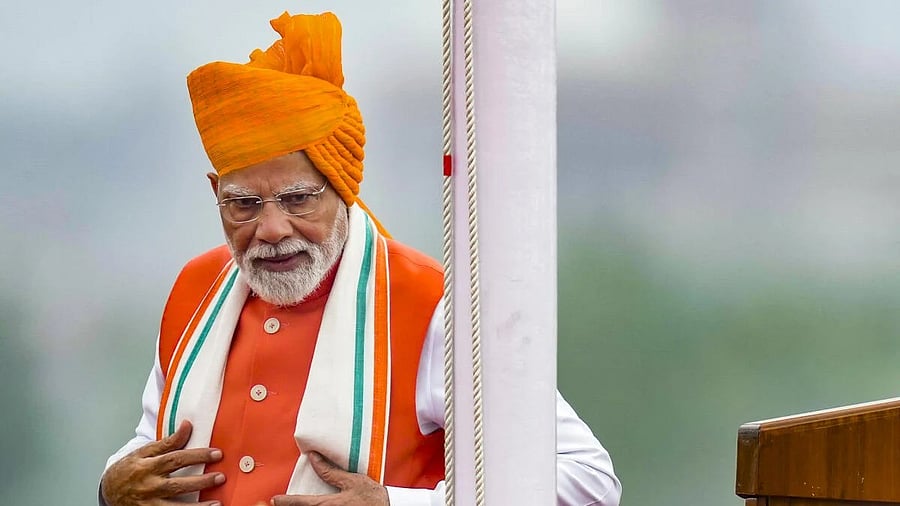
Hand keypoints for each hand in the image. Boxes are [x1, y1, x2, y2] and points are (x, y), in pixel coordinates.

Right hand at [101, 420, 225, 505]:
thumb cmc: (130, 468)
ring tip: (217, 503)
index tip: (217, 454)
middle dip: (201, 482)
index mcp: (148, 466)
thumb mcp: (144, 452)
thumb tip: (188, 424)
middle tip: (221, 477)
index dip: (197, 456)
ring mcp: (149, 503)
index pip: (176, 459)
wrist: (108, 490)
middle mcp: (149, 486)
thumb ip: (168, 441)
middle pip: (177, 485)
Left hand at [268, 452, 389, 504]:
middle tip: (279, 503)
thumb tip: (314, 459)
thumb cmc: (372, 496)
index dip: (287, 501)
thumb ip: (330, 472)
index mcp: (330, 504)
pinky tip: (313, 504)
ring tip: (294, 503)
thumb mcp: (352, 481)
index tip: (275, 499)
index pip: (303, 502)